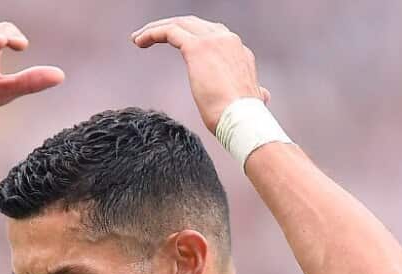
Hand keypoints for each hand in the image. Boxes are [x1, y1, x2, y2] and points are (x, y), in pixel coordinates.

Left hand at [131, 16, 268, 134]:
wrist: (243, 120)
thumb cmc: (244, 119)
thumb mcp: (253, 100)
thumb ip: (257, 93)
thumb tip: (263, 96)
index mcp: (239, 52)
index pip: (212, 34)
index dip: (190, 37)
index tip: (174, 44)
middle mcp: (228, 40)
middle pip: (193, 24)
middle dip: (170, 27)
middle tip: (149, 37)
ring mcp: (213, 41)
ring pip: (179, 23)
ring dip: (156, 28)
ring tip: (138, 39)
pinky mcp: (197, 47)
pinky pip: (169, 31)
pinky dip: (152, 33)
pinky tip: (138, 42)